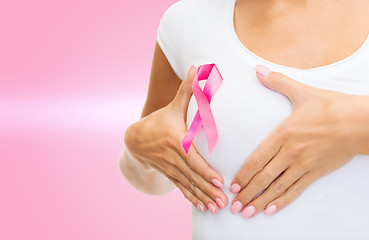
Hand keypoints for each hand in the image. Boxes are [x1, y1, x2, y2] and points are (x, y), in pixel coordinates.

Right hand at [125, 65, 227, 213]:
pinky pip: (182, 189)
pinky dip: (193, 199)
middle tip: (224, 201)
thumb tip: (197, 68)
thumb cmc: (159, 121)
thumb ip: (187, 89)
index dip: (205, 171)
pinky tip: (203, 209)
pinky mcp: (171, 175)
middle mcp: (173, 158)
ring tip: (216, 209)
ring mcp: (171, 169)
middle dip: (208, 190)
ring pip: (189, 186)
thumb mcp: (173, 106)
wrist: (136, 140)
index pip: (192, 159)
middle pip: (193, 176)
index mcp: (175, 141)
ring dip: (203, 198)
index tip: (219, 181)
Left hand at [229, 65, 368, 217]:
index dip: (243, 174)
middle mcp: (291, 152)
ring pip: (278, 187)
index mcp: (283, 133)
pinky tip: (271, 210)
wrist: (361, 121)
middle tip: (232, 206)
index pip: (258, 158)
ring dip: (260, 201)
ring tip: (246, 213)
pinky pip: (296, 190)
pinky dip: (282, 201)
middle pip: (264, 177)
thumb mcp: (301, 92)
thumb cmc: (331, 106)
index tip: (232, 186)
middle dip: (247, 193)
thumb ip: (277, 82)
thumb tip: (257, 69)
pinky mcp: (316, 172)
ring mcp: (304, 165)